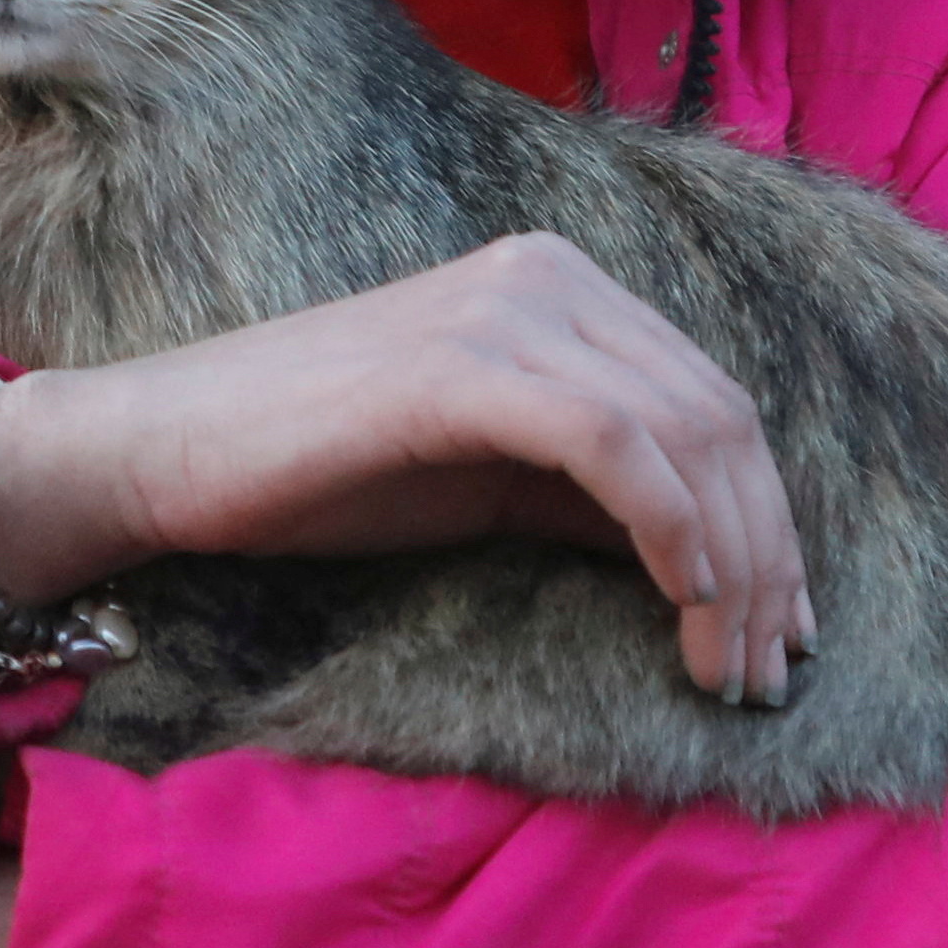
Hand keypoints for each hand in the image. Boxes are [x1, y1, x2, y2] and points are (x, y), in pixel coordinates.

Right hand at [0, 234, 807, 704]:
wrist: (165, 451)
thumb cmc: (316, 471)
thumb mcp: (490, 479)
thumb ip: (596, 493)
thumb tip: (717, 562)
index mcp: (560, 285)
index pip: (714, 401)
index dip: (771, 522)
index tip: (782, 630)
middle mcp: (548, 275)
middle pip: (721, 418)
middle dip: (768, 557)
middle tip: (771, 672)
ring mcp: (507, 309)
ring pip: (687, 434)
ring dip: (735, 567)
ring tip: (733, 671)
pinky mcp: (465, 366)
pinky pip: (617, 449)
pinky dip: (674, 536)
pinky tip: (684, 609)